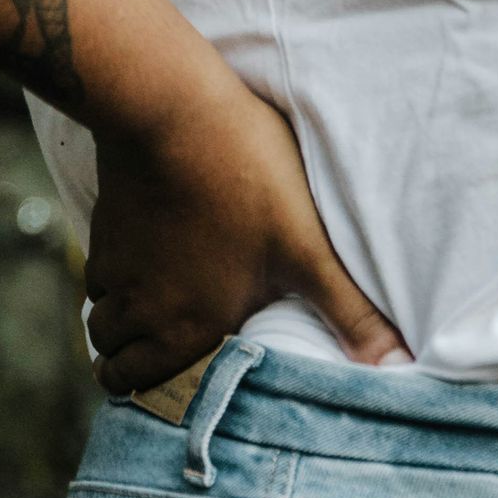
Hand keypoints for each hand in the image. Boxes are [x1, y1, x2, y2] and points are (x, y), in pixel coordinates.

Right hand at [84, 63, 407, 396]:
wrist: (173, 109)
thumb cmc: (245, 180)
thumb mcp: (307, 249)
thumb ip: (349, 313)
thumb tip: (400, 367)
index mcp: (186, 328)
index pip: (136, 385)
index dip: (146, 388)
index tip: (166, 382)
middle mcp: (141, 308)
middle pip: (110, 357)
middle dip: (127, 361)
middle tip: (158, 350)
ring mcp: (116, 264)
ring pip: (99, 314)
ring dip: (118, 318)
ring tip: (152, 307)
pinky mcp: (104, 222)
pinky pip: (97, 268)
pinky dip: (112, 274)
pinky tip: (142, 257)